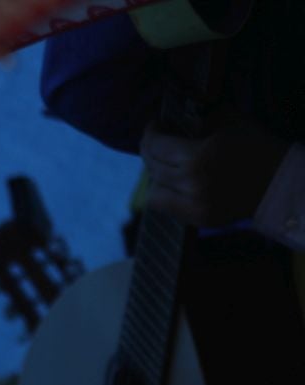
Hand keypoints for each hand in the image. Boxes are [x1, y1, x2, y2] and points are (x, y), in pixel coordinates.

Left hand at [141, 111, 288, 228]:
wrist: (280, 180)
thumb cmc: (256, 146)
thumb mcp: (229, 121)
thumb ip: (197, 119)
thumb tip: (171, 123)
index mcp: (197, 157)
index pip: (156, 146)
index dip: (150, 133)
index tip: (154, 125)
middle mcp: (190, 184)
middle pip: (152, 168)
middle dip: (150, 151)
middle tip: (156, 142)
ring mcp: (193, 206)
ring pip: (154, 191)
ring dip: (155, 176)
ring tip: (165, 164)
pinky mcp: (197, 219)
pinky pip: (166, 208)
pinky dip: (165, 194)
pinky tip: (174, 183)